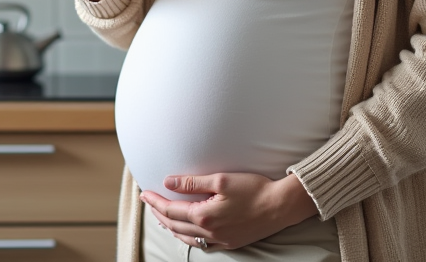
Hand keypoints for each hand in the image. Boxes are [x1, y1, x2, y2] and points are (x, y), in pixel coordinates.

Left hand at [140, 172, 318, 250]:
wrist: (280, 206)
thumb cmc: (254, 189)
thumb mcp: (221, 180)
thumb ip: (192, 182)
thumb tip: (168, 182)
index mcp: (204, 216)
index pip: (171, 210)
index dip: (155, 201)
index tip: (145, 193)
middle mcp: (209, 232)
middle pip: (175, 225)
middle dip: (158, 213)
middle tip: (149, 202)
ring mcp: (220, 240)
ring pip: (186, 238)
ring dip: (171, 227)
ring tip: (162, 217)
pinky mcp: (230, 243)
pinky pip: (202, 245)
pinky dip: (188, 238)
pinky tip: (187, 232)